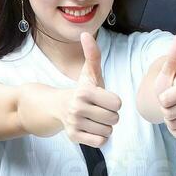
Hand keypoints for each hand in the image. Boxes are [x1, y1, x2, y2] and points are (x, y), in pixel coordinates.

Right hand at [60, 32, 121, 147]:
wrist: (59, 107)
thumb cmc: (82, 90)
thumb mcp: (90, 73)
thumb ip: (93, 54)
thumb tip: (85, 33)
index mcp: (85, 91)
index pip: (117, 103)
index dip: (114, 101)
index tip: (103, 98)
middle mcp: (78, 108)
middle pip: (114, 118)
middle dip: (110, 115)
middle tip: (99, 110)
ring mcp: (75, 123)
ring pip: (108, 131)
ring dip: (105, 126)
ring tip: (94, 118)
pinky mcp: (74, 137)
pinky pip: (101, 142)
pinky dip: (100, 137)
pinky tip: (92, 129)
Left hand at [155, 30, 175, 137]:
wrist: (175, 100)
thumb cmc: (170, 84)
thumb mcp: (168, 71)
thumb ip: (174, 54)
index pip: (165, 100)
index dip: (161, 98)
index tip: (167, 92)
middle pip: (169, 114)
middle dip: (165, 109)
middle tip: (171, 102)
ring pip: (173, 125)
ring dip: (169, 119)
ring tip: (175, 109)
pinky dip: (174, 128)